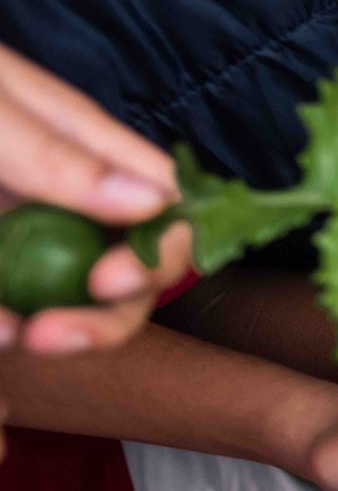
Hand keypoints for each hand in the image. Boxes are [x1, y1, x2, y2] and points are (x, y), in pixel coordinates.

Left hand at [0, 45, 191, 354]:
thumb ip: (59, 154)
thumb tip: (152, 204)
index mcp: (90, 151)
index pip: (169, 208)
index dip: (160, 254)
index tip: (109, 280)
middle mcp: (70, 197)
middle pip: (130, 273)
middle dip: (108, 318)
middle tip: (53, 336)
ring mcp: (26, 230)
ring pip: (74, 300)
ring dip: (57, 332)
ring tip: (14, 339)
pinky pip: (12, 304)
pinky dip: (3, 324)